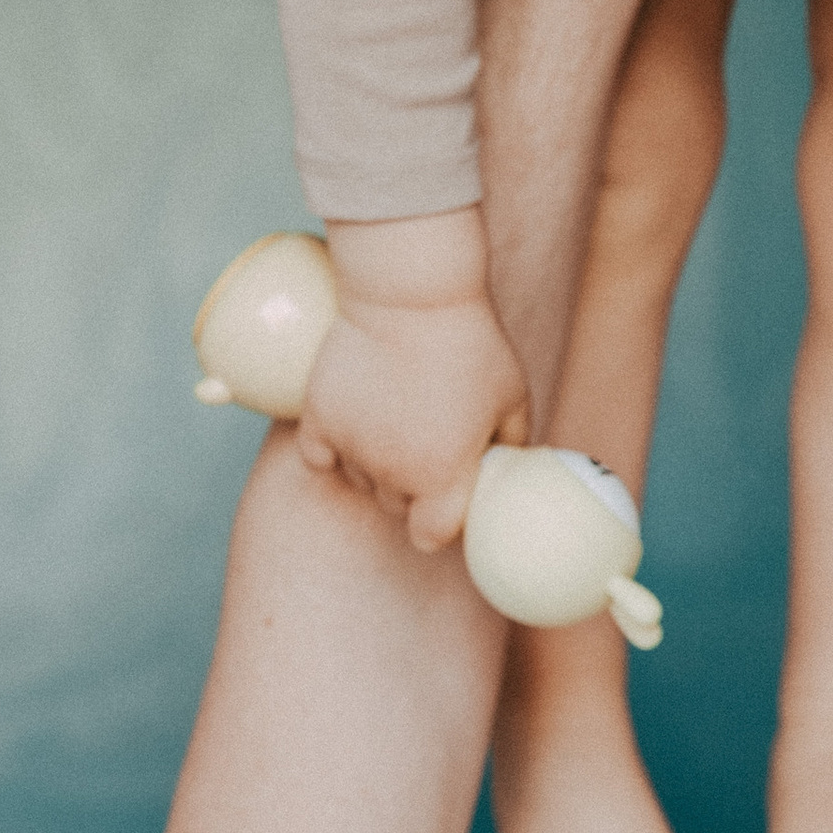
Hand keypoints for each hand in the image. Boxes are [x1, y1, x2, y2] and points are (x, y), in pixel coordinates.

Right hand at [301, 209, 528, 548]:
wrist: (411, 294)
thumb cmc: (471, 344)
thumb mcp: (513, 396)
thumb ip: (514, 444)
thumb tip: (512, 468)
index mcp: (442, 478)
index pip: (431, 538)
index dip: (440, 523)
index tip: (448, 498)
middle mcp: (392, 472)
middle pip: (395, 507)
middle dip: (412, 489)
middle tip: (427, 445)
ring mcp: (351, 446)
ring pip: (360, 480)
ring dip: (375, 465)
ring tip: (396, 418)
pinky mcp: (318, 417)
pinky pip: (319, 457)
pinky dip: (333, 449)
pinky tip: (355, 423)